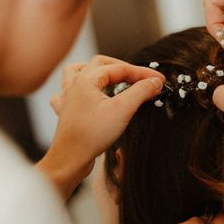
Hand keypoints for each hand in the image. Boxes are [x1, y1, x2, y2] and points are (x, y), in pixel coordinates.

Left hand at [37, 55, 163, 198]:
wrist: (70, 159)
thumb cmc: (92, 135)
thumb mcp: (123, 110)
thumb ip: (141, 91)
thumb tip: (155, 81)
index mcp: (87, 79)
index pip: (121, 69)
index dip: (142, 73)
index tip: (159, 80)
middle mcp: (75, 85)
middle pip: (99, 64)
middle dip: (121, 67)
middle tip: (139, 77)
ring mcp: (68, 98)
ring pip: (77, 72)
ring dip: (94, 71)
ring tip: (107, 75)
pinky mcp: (66, 112)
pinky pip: (65, 94)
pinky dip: (75, 90)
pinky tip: (83, 96)